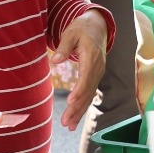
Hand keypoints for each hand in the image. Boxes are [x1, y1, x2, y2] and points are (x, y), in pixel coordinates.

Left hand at [54, 10, 108, 128]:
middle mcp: (98, 68)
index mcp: (92, 56)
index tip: (71, 101)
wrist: (98, 27)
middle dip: (77, 108)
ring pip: (89, 96)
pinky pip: (89, 95)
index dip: (79, 90)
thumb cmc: (82, 28)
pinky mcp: (94, 78)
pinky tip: (74, 120)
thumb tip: (55, 60)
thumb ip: (64, 46)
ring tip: (68, 125)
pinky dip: (82, 108)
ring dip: (79, 112)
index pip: (86, 76)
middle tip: (66, 122)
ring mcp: (97, 74)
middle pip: (87, 91)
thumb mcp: (71, 32)